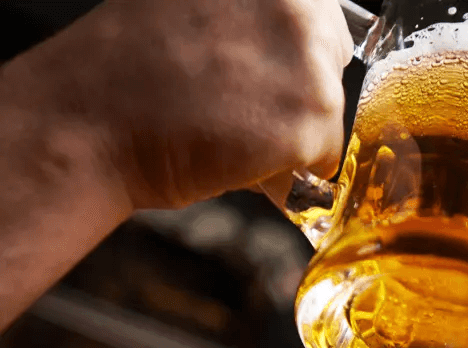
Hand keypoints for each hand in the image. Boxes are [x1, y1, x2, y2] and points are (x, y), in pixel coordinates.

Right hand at [7, 0, 352, 212]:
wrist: (88, 122)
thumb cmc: (128, 68)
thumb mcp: (199, 6)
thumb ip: (253, 12)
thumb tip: (291, 41)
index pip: (321, 15)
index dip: (290, 49)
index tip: (259, 69)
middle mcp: (298, 4)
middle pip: (332, 57)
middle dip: (297, 86)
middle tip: (237, 102)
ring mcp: (310, 61)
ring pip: (329, 108)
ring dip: (291, 128)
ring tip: (229, 126)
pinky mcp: (312, 118)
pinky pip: (325, 153)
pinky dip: (290, 166)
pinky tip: (237, 151)